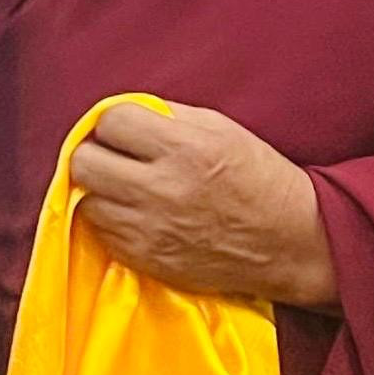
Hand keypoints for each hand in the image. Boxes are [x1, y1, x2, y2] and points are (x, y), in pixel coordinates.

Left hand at [66, 102, 336, 310]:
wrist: (289, 241)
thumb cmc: (258, 177)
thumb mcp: (221, 129)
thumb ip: (166, 116)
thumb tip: (120, 114)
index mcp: (184, 148)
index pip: (111, 121)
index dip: (117, 122)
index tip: (128, 129)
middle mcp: (161, 189)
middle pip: (84, 161)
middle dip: (97, 152)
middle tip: (116, 156)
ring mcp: (149, 230)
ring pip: (85, 200)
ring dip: (101, 190)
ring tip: (127, 187)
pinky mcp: (145, 260)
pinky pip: (101, 233)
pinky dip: (112, 221)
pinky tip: (137, 214)